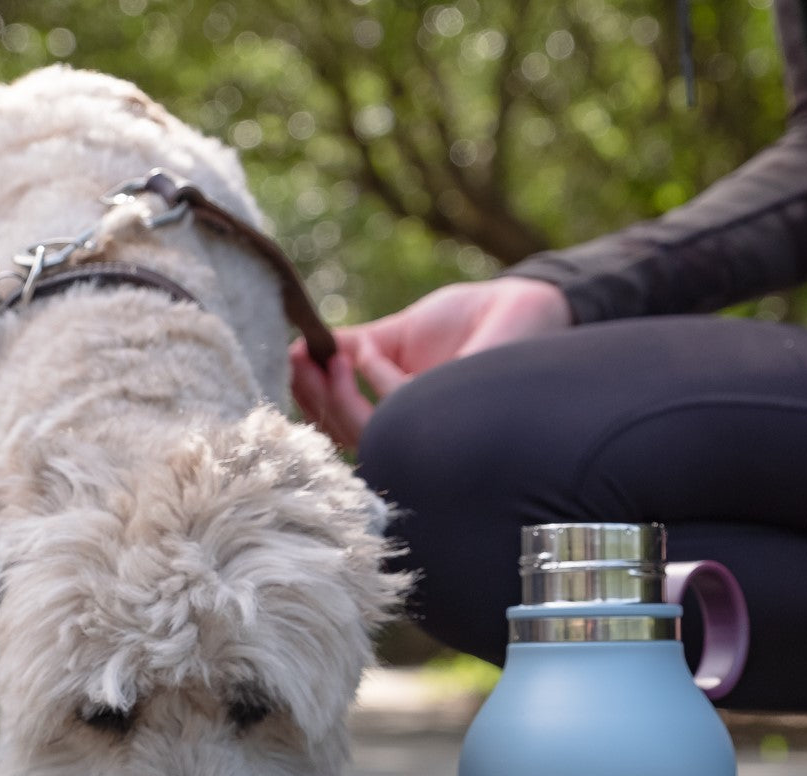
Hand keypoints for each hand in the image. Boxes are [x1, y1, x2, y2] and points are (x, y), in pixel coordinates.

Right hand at [289, 276, 571, 448]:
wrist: (518, 305)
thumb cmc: (467, 323)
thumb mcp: (397, 334)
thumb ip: (355, 347)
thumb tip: (302, 347)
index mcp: (399, 416)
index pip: (344, 426)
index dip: (311, 401)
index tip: (289, 361)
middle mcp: (414, 433)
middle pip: (348, 438)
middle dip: (314, 400)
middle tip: (298, 360)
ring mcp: (433, 431)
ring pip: (368, 434)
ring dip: (337, 396)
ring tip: (331, 354)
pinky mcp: (453, 418)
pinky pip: (398, 409)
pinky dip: (376, 378)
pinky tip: (370, 351)